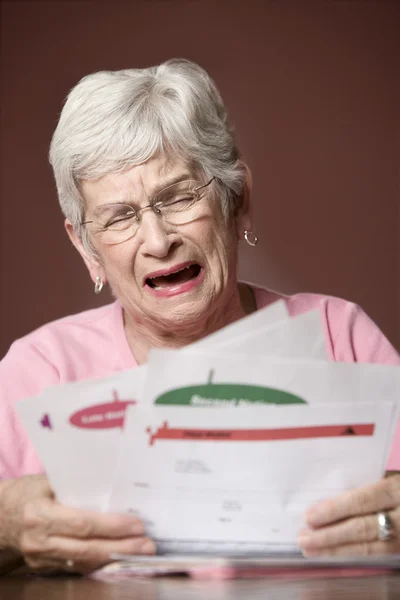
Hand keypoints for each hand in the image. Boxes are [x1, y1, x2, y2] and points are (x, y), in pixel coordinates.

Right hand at [0, 474, 154, 572]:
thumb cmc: (26, 492)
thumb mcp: (46, 481)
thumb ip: (75, 484)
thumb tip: (111, 482)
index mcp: (40, 515)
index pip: (82, 524)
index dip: (112, 526)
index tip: (136, 524)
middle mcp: (40, 541)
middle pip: (87, 548)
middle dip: (121, 547)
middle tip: (148, 545)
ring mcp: (41, 558)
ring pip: (84, 562)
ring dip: (115, 558)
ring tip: (141, 552)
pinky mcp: (45, 567)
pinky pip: (77, 566)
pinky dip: (100, 563)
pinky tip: (120, 558)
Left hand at [297, 475, 399, 556]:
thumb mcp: (393, 473)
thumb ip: (372, 483)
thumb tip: (331, 496)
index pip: (366, 499)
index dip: (337, 509)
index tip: (310, 516)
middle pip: (367, 528)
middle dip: (332, 536)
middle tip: (303, 539)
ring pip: (374, 547)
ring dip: (339, 549)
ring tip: (313, 550)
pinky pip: (383, 553)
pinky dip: (357, 553)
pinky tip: (338, 553)